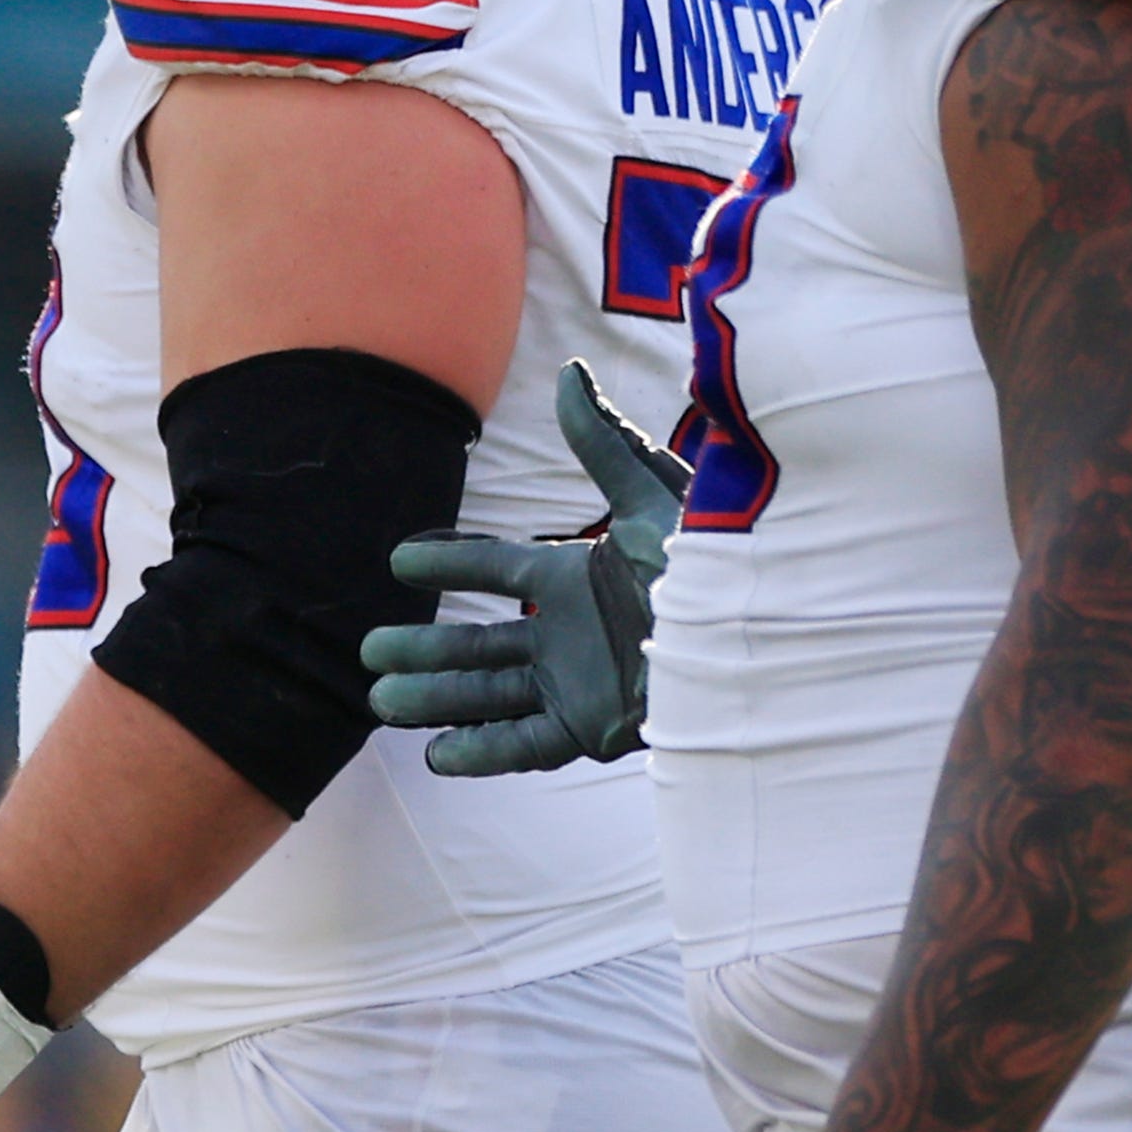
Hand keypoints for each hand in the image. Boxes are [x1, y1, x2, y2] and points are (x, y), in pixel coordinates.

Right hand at [364, 365, 681, 776]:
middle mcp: (570, 634)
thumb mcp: (653, 498)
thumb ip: (602, 443)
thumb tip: (568, 373)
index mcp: (578, 578)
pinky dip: (482, 753)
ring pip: (489, 694)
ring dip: (436, 699)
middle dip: (425, 648)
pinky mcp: (594, 731)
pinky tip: (438, 758)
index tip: (399, 560)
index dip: (449, 561)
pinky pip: (526, 747)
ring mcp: (578, 684)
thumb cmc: (714, 562)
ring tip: (382, 702)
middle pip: (479, 643)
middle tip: (370, 650)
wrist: (761, 634)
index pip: (498, 568)